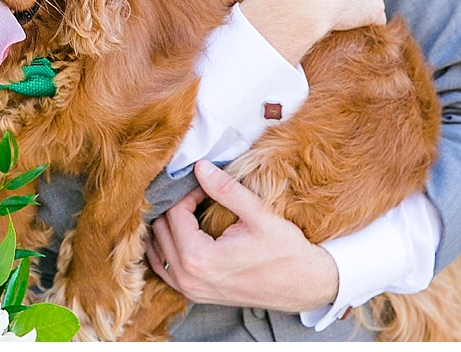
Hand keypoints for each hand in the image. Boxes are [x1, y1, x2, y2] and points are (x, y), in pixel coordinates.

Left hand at [145, 160, 338, 313]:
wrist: (304, 285)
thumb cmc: (285, 251)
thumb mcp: (259, 215)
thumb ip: (226, 189)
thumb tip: (199, 166)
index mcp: (199, 258)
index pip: (174, 214)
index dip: (187, 194)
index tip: (204, 186)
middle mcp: (188, 278)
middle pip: (161, 230)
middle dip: (174, 208)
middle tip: (196, 194)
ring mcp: (190, 290)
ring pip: (157, 250)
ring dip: (166, 227)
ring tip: (186, 210)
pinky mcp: (195, 295)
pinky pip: (163, 269)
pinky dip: (165, 249)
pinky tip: (180, 234)